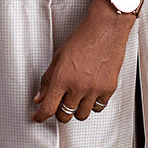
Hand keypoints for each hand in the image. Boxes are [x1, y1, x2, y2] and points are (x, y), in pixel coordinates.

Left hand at [32, 0, 131, 123]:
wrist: (106, 29)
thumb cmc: (84, 38)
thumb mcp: (59, 57)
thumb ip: (48, 79)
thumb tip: (40, 96)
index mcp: (62, 77)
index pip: (48, 107)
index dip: (41, 116)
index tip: (39, 117)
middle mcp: (78, 86)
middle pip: (65, 116)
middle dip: (59, 114)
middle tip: (59, 106)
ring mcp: (94, 89)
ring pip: (82, 115)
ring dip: (76, 110)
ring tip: (76, 99)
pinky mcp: (108, 89)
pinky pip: (98, 107)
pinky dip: (92, 104)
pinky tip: (90, 94)